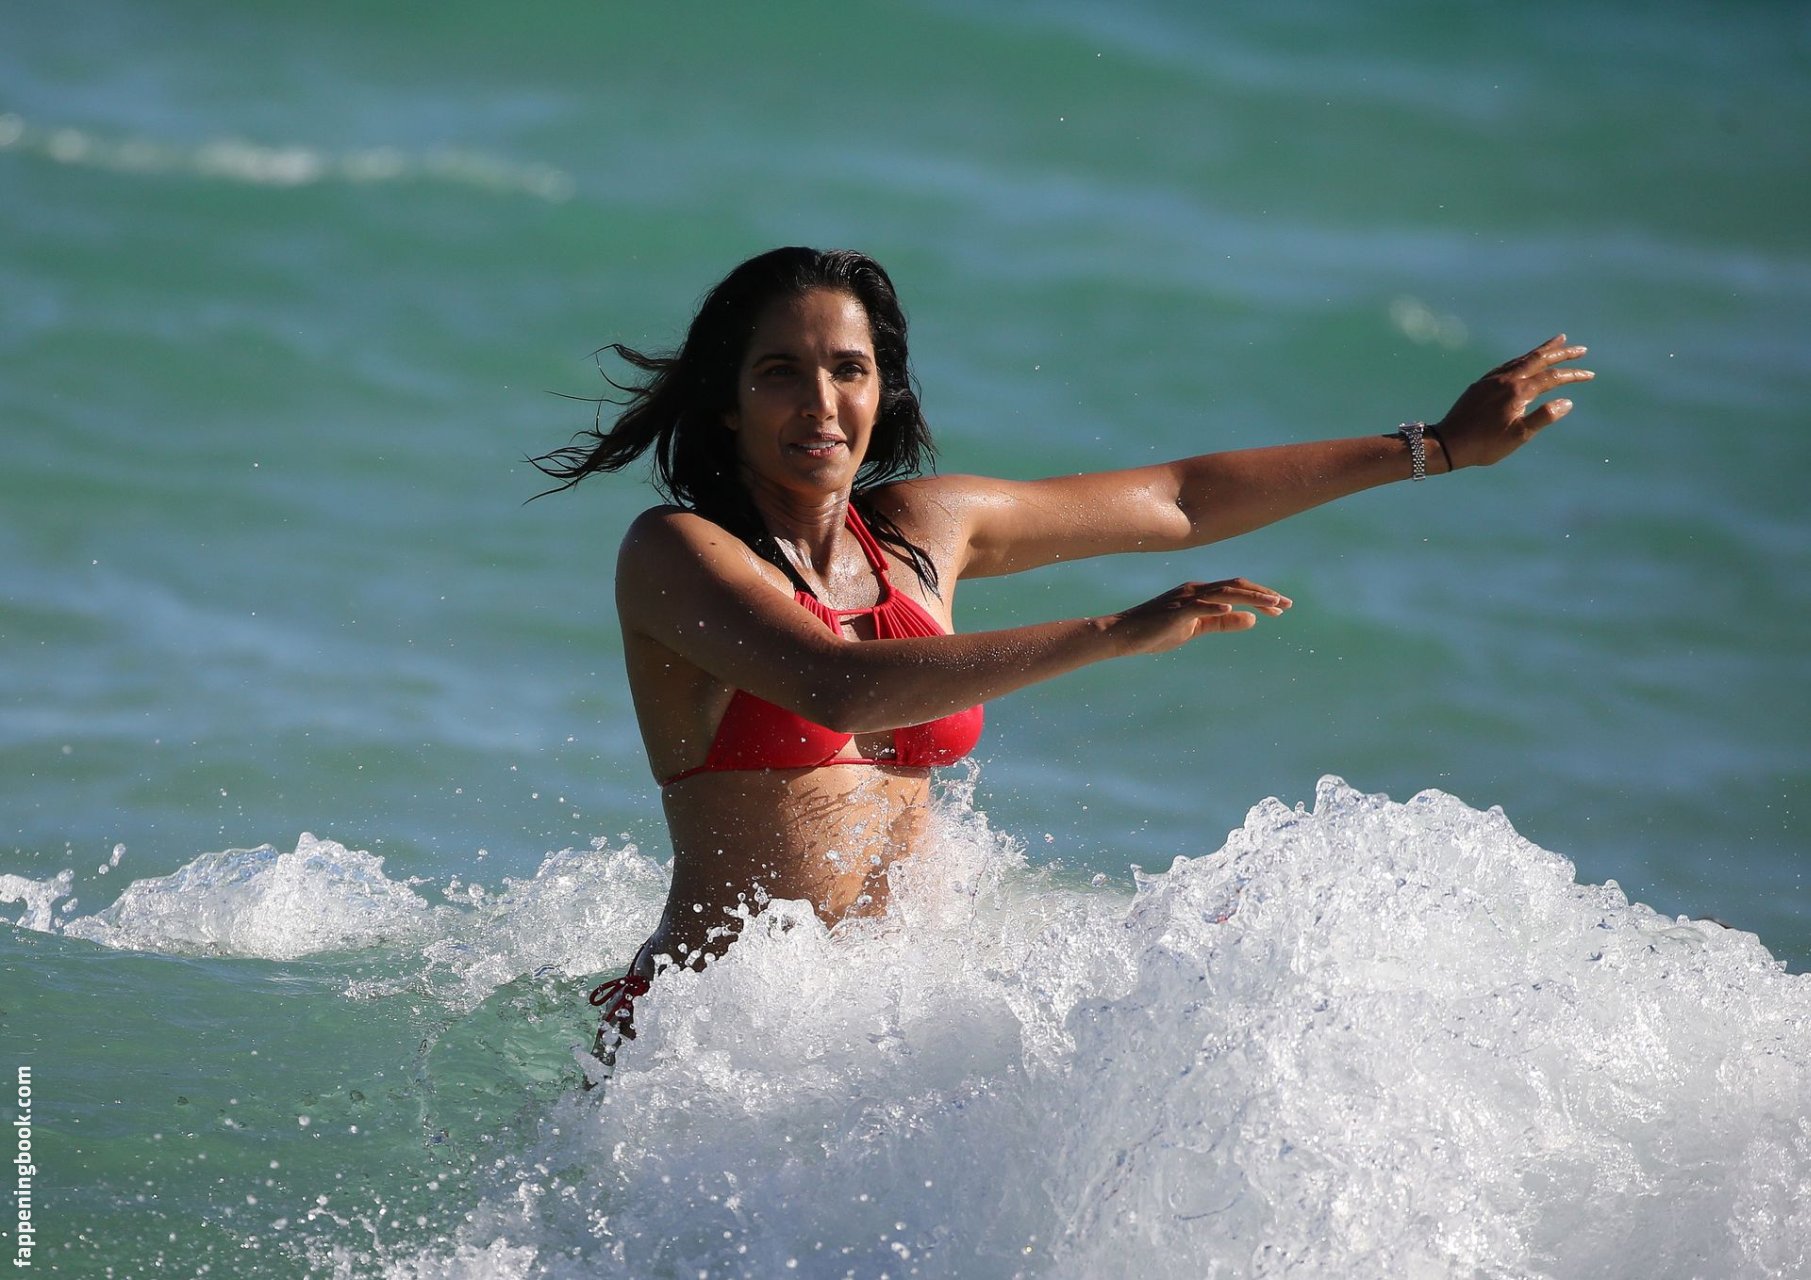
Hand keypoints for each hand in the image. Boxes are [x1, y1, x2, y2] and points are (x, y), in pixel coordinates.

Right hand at [1107, 577, 1291, 656]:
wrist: (1123, 635)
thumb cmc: (1157, 631)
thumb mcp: (1196, 629)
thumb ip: (1223, 623)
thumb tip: (1253, 619)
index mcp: (1202, 593)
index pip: (1238, 590)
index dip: (1261, 597)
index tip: (1282, 608)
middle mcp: (1196, 590)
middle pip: (1237, 586)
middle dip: (1264, 594)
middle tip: (1287, 604)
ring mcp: (1185, 599)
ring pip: (1224, 593)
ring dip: (1250, 598)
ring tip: (1272, 605)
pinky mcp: (1174, 612)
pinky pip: (1197, 607)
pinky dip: (1215, 606)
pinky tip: (1231, 609)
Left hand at [1434, 335, 1593, 469]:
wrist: (1447, 443)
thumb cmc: (1484, 445)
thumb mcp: (1518, 436)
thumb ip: (1544, 417)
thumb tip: (1567, 401)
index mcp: (1517, 391)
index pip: (1552, 377)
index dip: (1572, 374)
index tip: (1590, 374)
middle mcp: (1505, 379)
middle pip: (1538, 359)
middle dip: (1561, 352)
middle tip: (1580, 348)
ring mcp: (1491, 379)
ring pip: (1522, 359)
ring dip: (1541, 351)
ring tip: (1557, 342)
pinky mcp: (1481, 384)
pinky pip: (1507, 364)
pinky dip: (1522, 359)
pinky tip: (1524, 361)